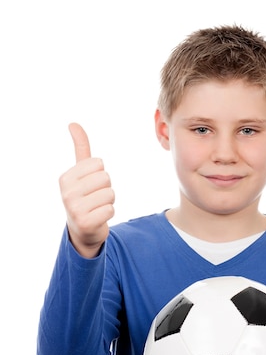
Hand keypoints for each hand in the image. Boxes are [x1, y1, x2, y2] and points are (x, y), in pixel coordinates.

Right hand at [59, 123, 114, 257]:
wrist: (82, 231)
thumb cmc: (84, 197)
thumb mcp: (80, 173)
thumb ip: (81, 148)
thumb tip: (73, 123)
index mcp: (65, 178)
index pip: (98, 164)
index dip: (100, 174)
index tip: (90, 186)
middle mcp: (66, 192)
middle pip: (105, 178)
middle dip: (106, 188)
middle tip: (95, 199)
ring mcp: (74, 209)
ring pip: (110, 194)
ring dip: (108, 202)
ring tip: (97, 208)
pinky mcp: (85, 223)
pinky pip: (110, 210)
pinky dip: (109, 214)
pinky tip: (98, 218)